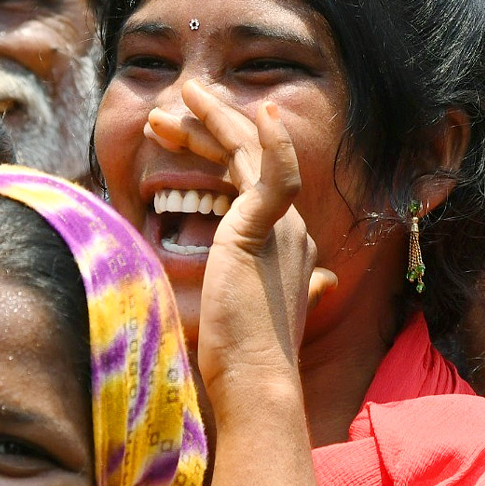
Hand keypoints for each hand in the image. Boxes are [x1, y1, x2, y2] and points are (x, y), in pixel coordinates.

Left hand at [146, 80, 335, 397]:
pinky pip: (275, 172)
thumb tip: (318, 285)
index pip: (249, 181)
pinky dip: (273, 141)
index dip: (213, 154)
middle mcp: (291, 228)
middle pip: (248, 159)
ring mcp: (281, 226)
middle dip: (207, 130)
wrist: (252, 382)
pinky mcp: (262, 229)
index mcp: (284, 244)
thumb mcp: (248, 312)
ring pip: (248, 154)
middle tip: (166, 116)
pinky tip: (259, 111)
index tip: (176, 139)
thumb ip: (280, 290)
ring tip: (175, 103)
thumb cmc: (239, 357)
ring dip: (211, 123)